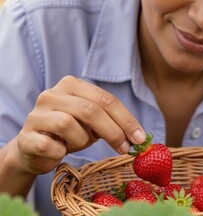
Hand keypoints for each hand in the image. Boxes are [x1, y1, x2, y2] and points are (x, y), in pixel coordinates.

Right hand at [14, 75, 145, 174]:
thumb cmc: (69, 133)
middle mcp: (52, 94)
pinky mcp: (26, 136)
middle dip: (113, 131)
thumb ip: (111, 122)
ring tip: (78, 144)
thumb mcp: (92, 124)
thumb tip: (137, 137)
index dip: (126, 119)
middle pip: (90, 110)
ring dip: (82, 141)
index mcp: (72, 85)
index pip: (106, 99)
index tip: (140, 138)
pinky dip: (61, 152)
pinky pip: (51, 146)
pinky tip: (60, 151)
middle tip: (125, 148)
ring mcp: (36, 114)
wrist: (33, 149)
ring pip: (68, 125)